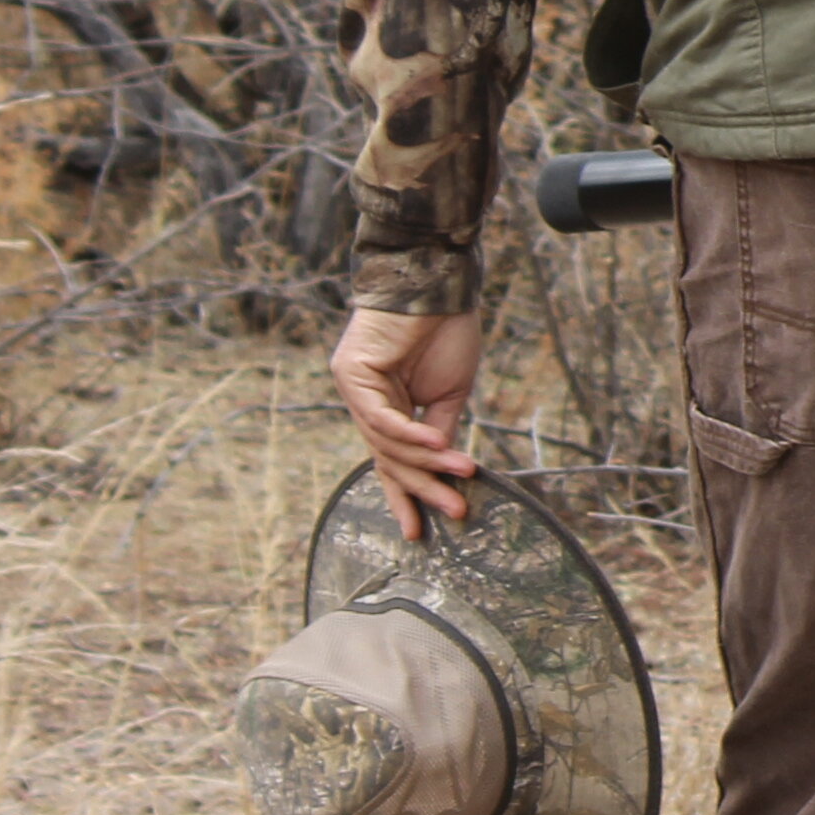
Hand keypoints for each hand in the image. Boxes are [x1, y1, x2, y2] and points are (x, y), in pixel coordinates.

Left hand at [330, 306, 486, 537]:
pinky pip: (382, 418)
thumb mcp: (448, 393)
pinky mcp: (351, 374)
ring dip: (427, 463)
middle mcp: (361, 401)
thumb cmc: (446, 330)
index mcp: (382, 406)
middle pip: (387, 458)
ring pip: (386, 443)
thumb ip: (439, 430)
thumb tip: (444, 471)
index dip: (406, 496)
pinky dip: (411, 435)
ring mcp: (352, 388)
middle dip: (421, 489)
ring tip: (463, 476)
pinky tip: (440, 445)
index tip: (422, 532)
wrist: (439, 282)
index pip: (389, 461)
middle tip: (455, 514)